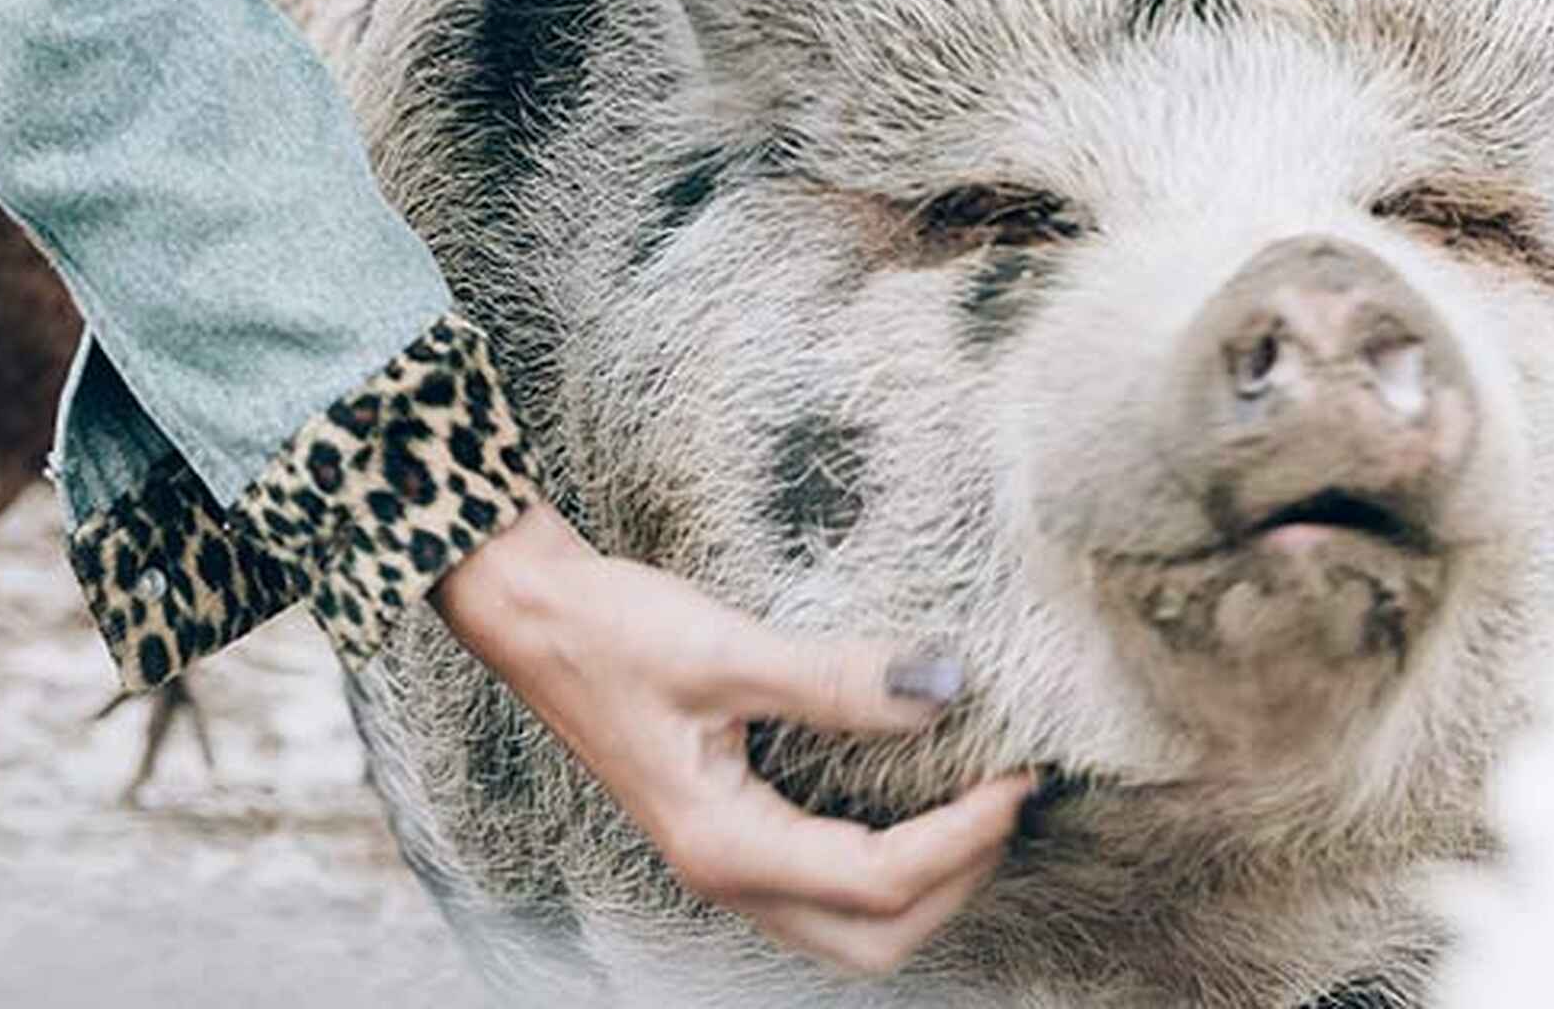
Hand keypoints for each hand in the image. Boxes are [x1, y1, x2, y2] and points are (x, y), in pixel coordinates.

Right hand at [435, 499, 1033, 979]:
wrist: (534, 615)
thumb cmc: (613, 630)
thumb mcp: (726, 648)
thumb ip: (835, 680)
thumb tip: (944, 689)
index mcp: (725, 846)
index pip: (878, 881)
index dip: (962, 836)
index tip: (1018, 776)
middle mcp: (726, 873)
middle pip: (872, 938)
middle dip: (955, 883)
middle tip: (1008, 802)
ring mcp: (724, 858)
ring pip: (848, 922)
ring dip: (926, 880)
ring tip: (977, 803)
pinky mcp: (726, 827)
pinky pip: (824, 880)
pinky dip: (885, 859)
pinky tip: (912, 795)